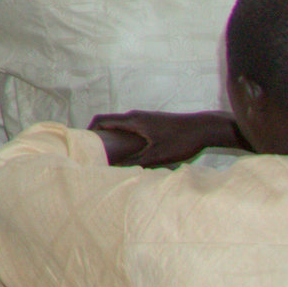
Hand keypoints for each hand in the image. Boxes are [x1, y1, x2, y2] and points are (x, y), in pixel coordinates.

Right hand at [91, 109, 234, 167]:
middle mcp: (137, 116)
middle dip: (99, 135)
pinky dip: (124, 137)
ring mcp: (146, 118)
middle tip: (94, 152)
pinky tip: (130, 152)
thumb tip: (117, 170)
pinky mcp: (154, 123)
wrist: (205, 128)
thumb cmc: (182, 140)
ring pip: (121, 125)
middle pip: (110, 122)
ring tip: (109, 154)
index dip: (89, 130)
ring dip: (112, 137)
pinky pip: (131, 128)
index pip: (103, 120)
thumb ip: (136, 163)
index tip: (82, 142)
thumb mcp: (157, 156)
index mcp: (133, 120)